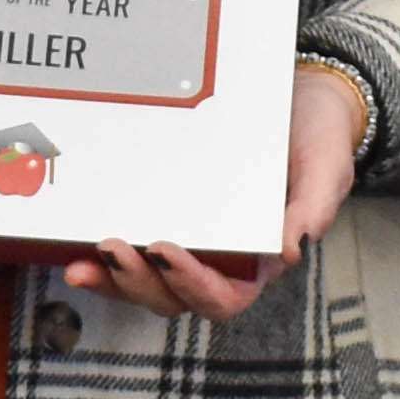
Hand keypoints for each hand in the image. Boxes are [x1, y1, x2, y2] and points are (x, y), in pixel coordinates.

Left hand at [66, 62, 368, 324]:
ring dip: (112, 278)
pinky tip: (74, 244)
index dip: (193, 285)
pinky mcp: (163, 216)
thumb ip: (313, 208)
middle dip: (138, 283)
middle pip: (173, 298)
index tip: (167, 250)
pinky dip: (104, 255)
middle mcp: (219, 261)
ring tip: (81, 261)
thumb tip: (290, 250)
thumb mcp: (326, 167)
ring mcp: (189, 243)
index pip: (224, 297)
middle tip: (113, 249)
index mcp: (259, 262)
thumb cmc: (316, 137)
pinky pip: (133, 248)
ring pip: (145, 281)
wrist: (300, 100)